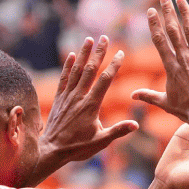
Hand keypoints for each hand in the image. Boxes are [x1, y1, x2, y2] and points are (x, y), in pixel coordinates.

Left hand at [34, 35, 137, 171]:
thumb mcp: (101, 142)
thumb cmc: (78, 148)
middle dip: (99, 53)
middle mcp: (78, 97)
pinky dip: (68, 66)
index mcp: (91, 106)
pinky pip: (64, 78)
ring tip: (89, 39)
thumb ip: (118, 131)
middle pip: (90, 70)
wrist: (52, 150)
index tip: (121, 53)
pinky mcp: (59, 98)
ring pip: (76, 70)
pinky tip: (72, 55)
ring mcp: (67, 96)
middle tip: (105, 37)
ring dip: (83, 53)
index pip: (105, 81)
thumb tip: (136, 124)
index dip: (113, 65)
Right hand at [133, 0, 188, 117]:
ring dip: (185, 13)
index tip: (150, 11)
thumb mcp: (164, 102)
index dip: (154, 24)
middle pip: (173, 30)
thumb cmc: (185, 109)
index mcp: (170, 66)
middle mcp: (183, 58)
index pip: (159, 40)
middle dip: (168, 12)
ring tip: (181, 0)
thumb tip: (132, 95)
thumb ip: (148, 95)